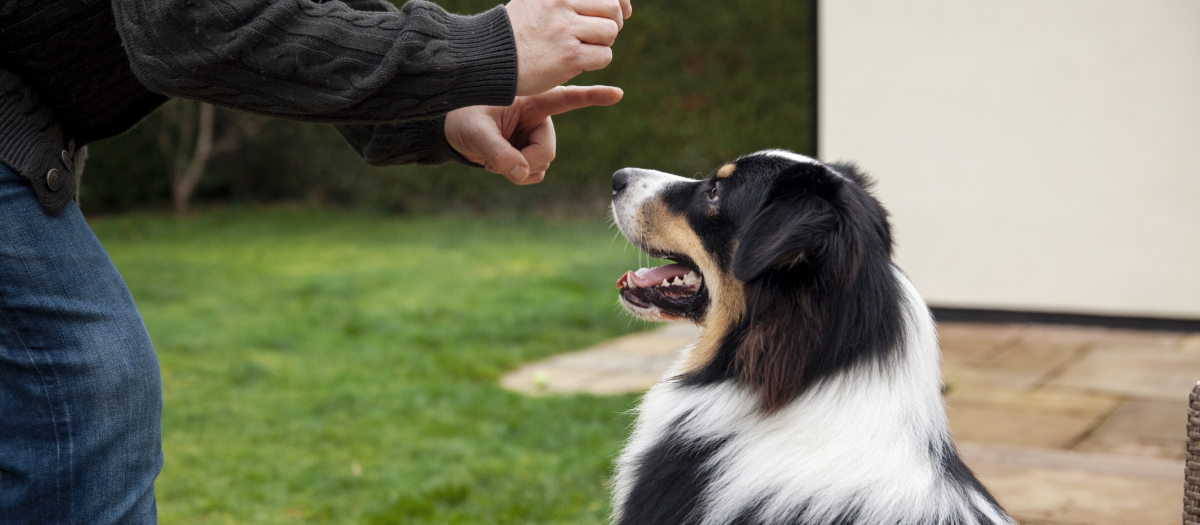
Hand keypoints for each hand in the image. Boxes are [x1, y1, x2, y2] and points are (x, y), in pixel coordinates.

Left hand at [445, 85, 623, 183]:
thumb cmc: (461, 119)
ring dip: (519, 170)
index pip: (566, 98)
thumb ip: (497, 153)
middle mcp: (538, 118)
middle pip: (547, 151)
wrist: (450, 133)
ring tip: (492, 159)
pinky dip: (517, 175)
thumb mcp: (474, 132)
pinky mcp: (528, 153)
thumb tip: (521, 174)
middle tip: (497, 164)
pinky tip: (498, 165)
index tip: (618, 94)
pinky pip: (534, 173)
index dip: (592, 96)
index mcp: (531, 100)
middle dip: (526, 163)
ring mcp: (534, 137)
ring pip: (542, 165)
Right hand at [505, 0, 632, 95]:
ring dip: (603, 43)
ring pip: (610, 32)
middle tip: (600, 34)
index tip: (623, 11)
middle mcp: (561, 3)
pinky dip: (596, 61)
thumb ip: (568, 0)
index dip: (620, 1)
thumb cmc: (518, 29)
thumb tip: (619, 3)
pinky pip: (604, 56)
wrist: (491, 56)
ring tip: (584, 47)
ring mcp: (564, 29)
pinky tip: (577, 62)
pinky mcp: (568, 56)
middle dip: (614, 23)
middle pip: (612, 8)